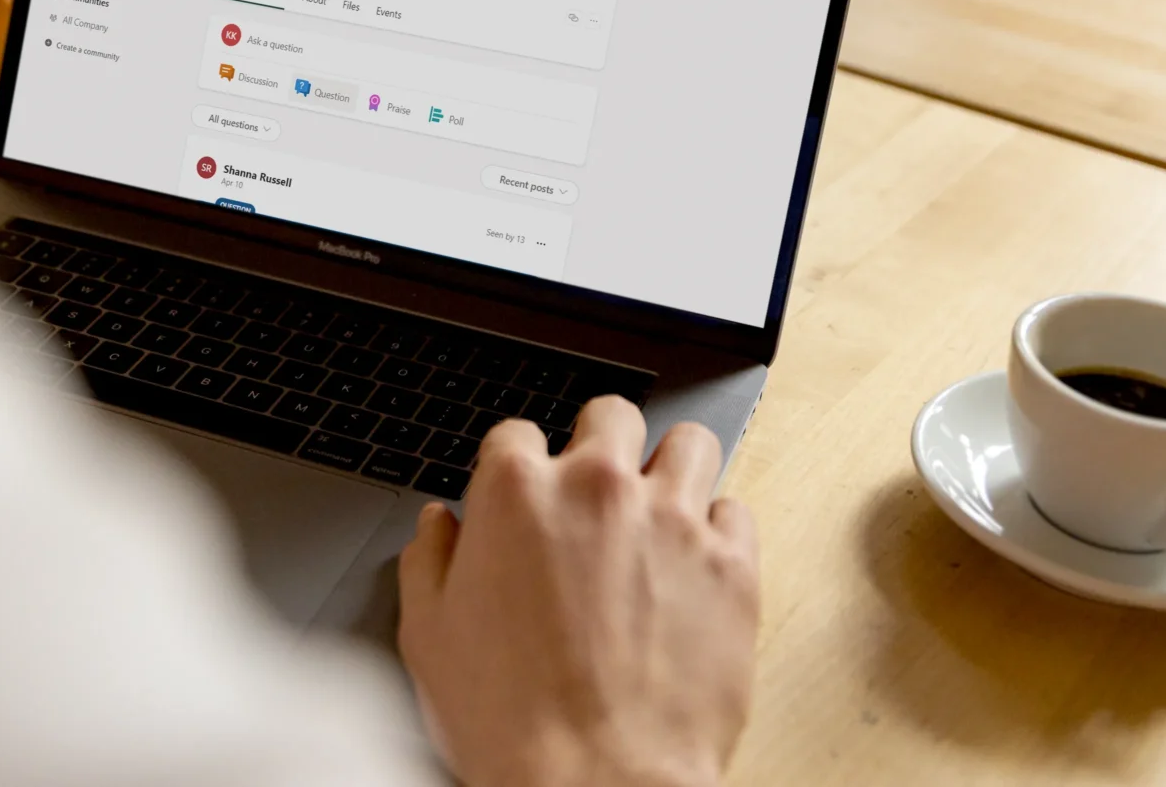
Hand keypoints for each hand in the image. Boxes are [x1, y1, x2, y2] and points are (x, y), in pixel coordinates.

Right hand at [398, 401, 760, 786]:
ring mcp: (672, 521)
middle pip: (611, 415)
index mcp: (515, 493)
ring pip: (689, 443)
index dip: (517, 468)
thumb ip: (429, 561)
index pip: (516, 433)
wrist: (595, 784)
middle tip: (597, 491)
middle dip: (602, 444)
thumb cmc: (510, 722)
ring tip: (660, 510)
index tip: (526, 497)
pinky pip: (737, 511)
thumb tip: (439, 526)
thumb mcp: (429, 637)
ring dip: (672, 469)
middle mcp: (597, 487)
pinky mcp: (732, 565)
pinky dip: (718, 531)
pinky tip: (695, 564)